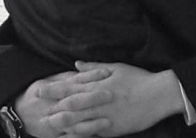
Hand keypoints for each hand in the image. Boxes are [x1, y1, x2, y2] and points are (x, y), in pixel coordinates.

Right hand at [15, 68, 111, 137]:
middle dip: (92, 99)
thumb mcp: (53, 80)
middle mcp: (54, 106)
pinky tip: (95, 137)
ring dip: (90, 123)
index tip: (107, 73)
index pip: (75, 82)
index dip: (91, 77)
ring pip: (72, 124)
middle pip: (74, 102)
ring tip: (107, 121)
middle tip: (111, 95)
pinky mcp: (54, 136)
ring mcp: (53, 123)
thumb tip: (85, 68)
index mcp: (55, 90)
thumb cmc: (41, 93)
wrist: (18, 112)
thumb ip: (70, 77)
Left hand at [48, 62, 185, 136]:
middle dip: (51, 107)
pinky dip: (78, 134)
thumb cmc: (139, 79)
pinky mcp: (112, 129)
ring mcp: (104, 116)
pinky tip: (68, 136)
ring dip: (61, 123)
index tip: (39, 89)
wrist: (159, 95)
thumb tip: (76, 64)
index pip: (71, 86)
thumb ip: (94, 67)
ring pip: (77, 121)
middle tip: (36, 110)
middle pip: (70, 105)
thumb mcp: (117, 68)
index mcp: (99, 84)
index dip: (54, 88)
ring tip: (47, 125)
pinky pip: (91, 133)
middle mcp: (99, 100)